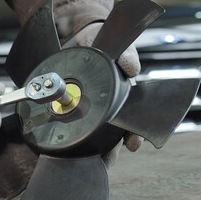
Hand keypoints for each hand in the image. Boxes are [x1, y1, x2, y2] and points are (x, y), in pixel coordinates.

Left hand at [63, 23, 143, 167]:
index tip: (133, 145)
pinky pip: (69, 122)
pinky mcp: (69, 105)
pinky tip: (67, 148)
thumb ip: (127, 55)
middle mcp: (105, 106)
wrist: (75, 38)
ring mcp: (87, 107)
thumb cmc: (100, 43)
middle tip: (107, 161)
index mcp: (119, 97)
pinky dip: (70, 136)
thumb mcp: (115, 47)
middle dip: (111, 150)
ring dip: (91, 148)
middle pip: (111, 134)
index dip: (133, 134)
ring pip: (91, 134)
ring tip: (88, 161)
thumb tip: (133, 70)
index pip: (130, 121)